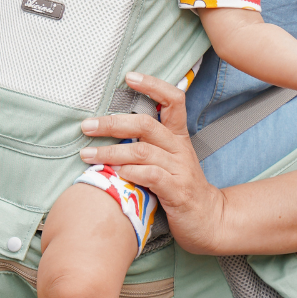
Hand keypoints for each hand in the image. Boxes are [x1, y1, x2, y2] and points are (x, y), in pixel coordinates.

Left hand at [77, 72, 226, 254]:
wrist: (209, 220)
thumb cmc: (179, 187)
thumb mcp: (167, 160)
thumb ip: (146, 144)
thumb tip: (111, 128)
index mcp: (177, 136)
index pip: (173, 100)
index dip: (153, 85)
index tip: (129, 77)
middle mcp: (179, 148)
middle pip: (145, 124)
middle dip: (112, 123)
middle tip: (87, 125)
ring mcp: (180, 169)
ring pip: (142, 151)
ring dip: (110, 151)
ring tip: (87, 154)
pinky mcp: (178, 192)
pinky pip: (151, 176)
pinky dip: (130, 172)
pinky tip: (115, 173)